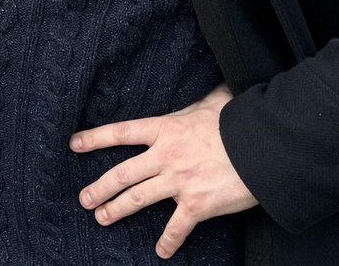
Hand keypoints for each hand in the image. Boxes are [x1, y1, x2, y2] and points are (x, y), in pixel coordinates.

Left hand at [69, 84, 257, 259]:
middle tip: (84, 198)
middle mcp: (165, 156)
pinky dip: (167, 242)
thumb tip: (210, 90)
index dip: (95, 138)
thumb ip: (200, 101)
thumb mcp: (213, 101)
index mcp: (165, 129)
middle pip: (122, 173)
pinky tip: (161, 252)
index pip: (121, 132)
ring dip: (116, 210)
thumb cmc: (239, 121)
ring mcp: (179, 182)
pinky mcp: (197, 205)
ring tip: (101, 218)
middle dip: (99, 187)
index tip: (74, 145)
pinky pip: (176, 228)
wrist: (264, 147)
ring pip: (138, 199)